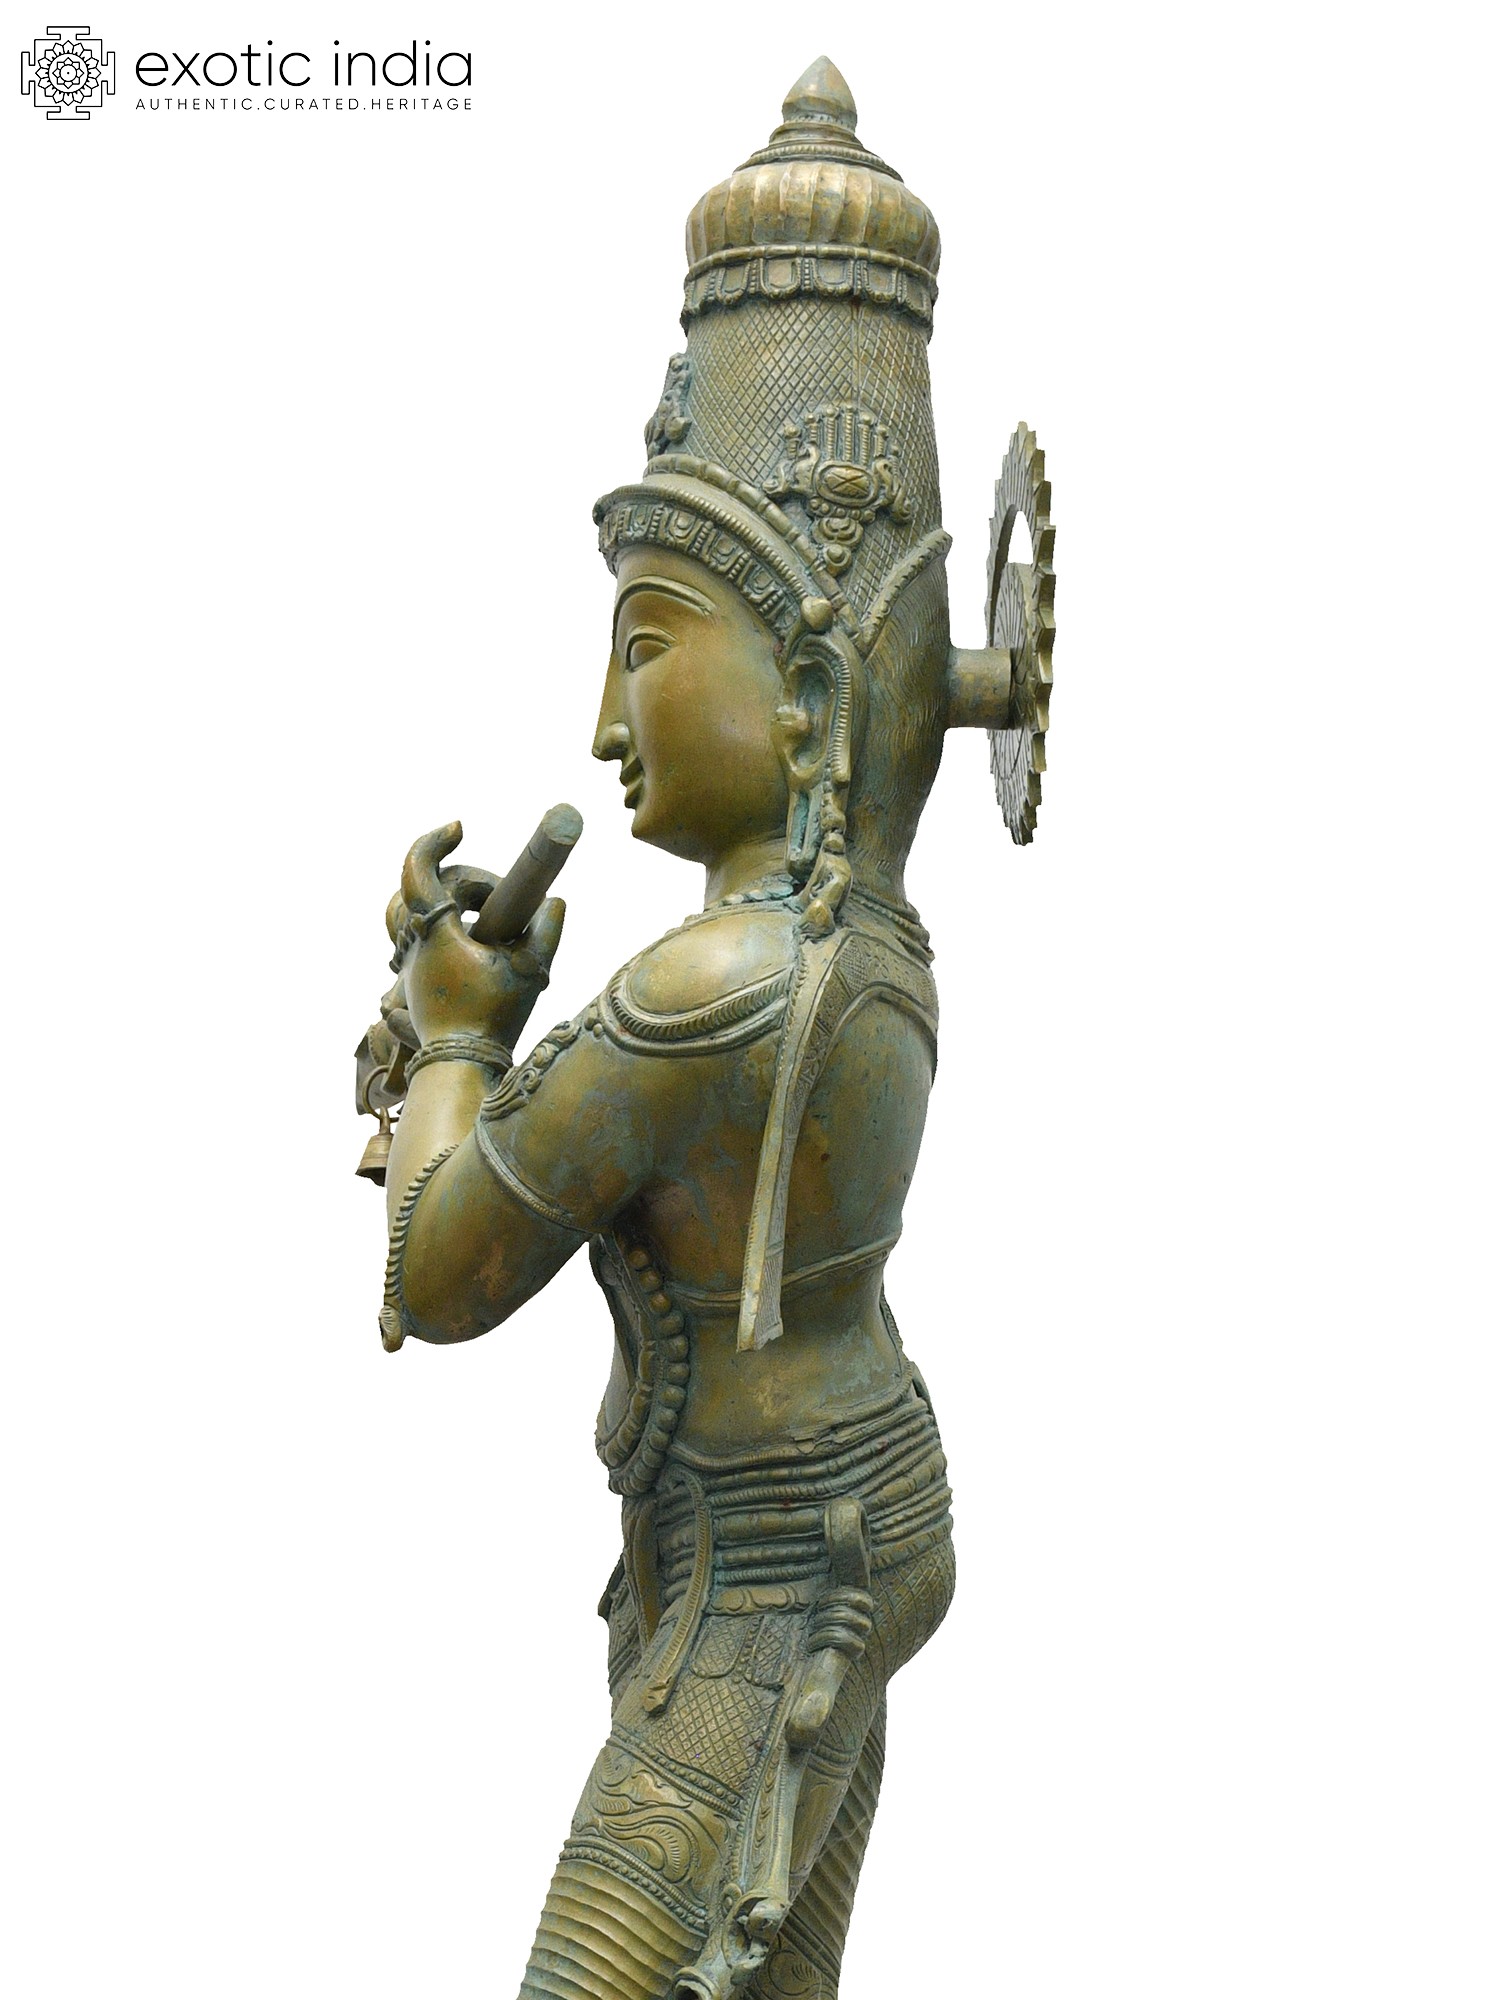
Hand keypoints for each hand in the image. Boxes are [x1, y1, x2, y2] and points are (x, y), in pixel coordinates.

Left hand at [386, 821, 565, 1051]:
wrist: (460, 1065)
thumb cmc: (494, 1019)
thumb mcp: (530, 971)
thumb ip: (546, 931)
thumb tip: (555, 902)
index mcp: (435, 932)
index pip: (418, 869)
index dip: (435, 840)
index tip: (460, 829)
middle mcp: (413, 943)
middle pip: (425, 886)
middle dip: (464, 879)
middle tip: (501, 894)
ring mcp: (408, 962)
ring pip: (413, 911)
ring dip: (448, 901)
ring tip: (481, 914)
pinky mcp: (413, 979)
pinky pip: (417, 937)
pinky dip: (442, 927)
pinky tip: (473, 941)